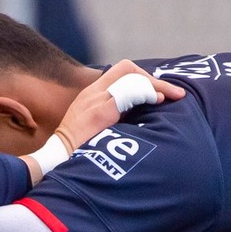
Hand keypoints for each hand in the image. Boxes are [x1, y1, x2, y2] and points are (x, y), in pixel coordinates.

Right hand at [52, 61, 183, 154]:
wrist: (56, 163)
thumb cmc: (78, 154)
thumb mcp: (96, 131)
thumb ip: (114, 121)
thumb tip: (141, 122)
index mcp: (91, 96)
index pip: (120, 73)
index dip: (145, 80)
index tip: (161, 95)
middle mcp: (92, 93)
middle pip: (126, 68)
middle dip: (153, 79)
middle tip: (174, 94)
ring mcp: (94, 101)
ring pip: (129, 75)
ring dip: (155, 85)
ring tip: (172, 96)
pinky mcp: (98, 113)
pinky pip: (127, 92)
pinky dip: (146, 93)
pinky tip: (158, 101)